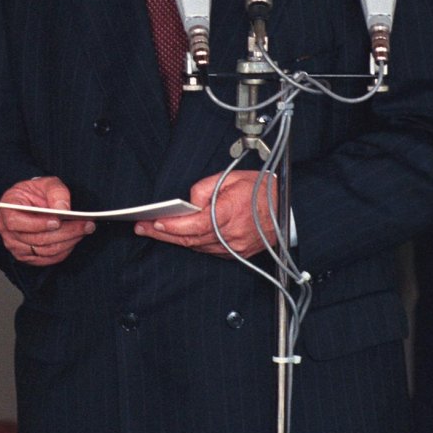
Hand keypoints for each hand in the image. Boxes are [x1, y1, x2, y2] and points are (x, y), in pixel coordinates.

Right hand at [0, 177, 94, 264]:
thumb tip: (64, 209)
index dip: (38, 224)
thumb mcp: (46, 183)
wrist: (32, 204)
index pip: (17, 223)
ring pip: (45, 250)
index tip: (58, 221)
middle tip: (86, 224)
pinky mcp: (28, 257)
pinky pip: (48, 259)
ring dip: (68, 242)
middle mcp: (8, 232)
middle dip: (64, 232)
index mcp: (7, 211)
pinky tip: (76, 239)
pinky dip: (64, 250)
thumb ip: (56, 192)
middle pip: (37, 239)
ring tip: (86, 230)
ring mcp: (17, 247)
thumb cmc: (36, 193)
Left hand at [134, 170, 276, 257]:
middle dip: (163, 233)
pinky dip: (193, 242)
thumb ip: (204, 189)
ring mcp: (235, 248)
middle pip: (190, 239)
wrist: (289, 209)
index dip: (172, 225)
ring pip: (197, 246)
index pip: (194, 224)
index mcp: (231, 213)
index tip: (153, 222)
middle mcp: (232, 235)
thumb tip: (188, 203)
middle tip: (142, 228)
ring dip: (175, 239)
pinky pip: (209, 249)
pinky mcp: (237, 254)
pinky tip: (181, 235)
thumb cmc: (263, 190)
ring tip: (155, 230)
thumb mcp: (231, 178)